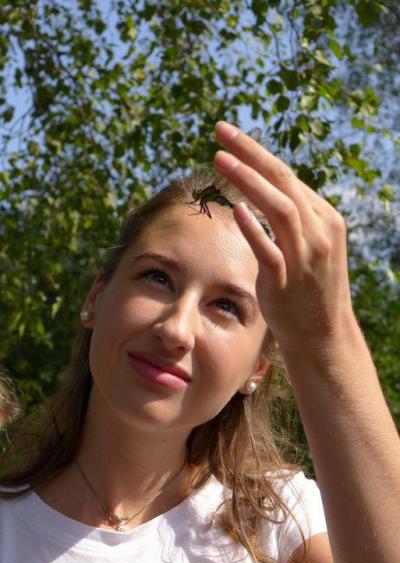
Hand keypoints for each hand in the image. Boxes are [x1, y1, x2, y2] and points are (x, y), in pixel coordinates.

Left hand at [213, 121, 355, 354]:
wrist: (323, 333)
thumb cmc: (309, 288)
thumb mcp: (309, 246)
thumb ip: (291, 219)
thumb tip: (262, 191)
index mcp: (324, 218)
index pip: (287, 177)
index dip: (257, 154)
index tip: (230, 137)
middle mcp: (319, 231)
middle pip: (283, 182)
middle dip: (250, 152)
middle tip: (220, 130)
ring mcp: (305, 256)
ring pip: (279, 209)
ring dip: (248, 180)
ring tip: (219, 159)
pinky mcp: (288, 281)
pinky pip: (271, 250)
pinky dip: (254, 228)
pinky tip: (235, 209)